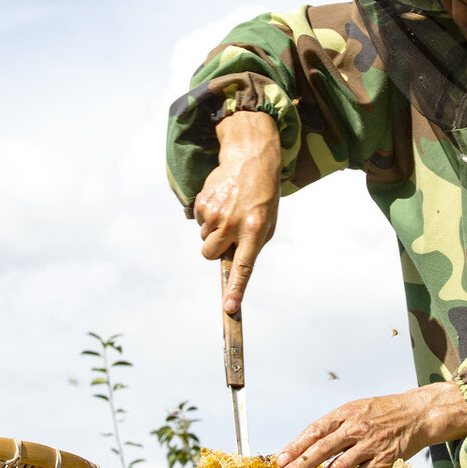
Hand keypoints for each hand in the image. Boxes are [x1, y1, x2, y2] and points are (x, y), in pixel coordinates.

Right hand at [194, 111, 280, 313]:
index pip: (244, 267)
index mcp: (254, 231)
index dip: (236, 289)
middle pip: (210, 255)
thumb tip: (232, 266)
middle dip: (216, 250)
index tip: (229, 308)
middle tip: (228, 234)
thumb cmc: (262, 198)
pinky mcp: (203, 202)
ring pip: (204, 238)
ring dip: (214, 230)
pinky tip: (222, 201)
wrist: (251, 159)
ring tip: (230, 210)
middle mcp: (233, 224)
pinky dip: (208, 216)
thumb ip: (251, 246)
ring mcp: (216, 213)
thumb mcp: (267, 223)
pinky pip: (199, 221)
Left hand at [274, 382, 466, 467]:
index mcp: (345, 413)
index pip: (314, 430)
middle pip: (322, 449)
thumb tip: (307, 445)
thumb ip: (334, 425)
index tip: (279, 459)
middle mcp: (355, 428)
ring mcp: (369, 445)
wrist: (417, 414)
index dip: (296, 446)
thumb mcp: (356, 409)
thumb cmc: (382, 412)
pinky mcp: (383, 460)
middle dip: (300, 466)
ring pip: (339, 467)